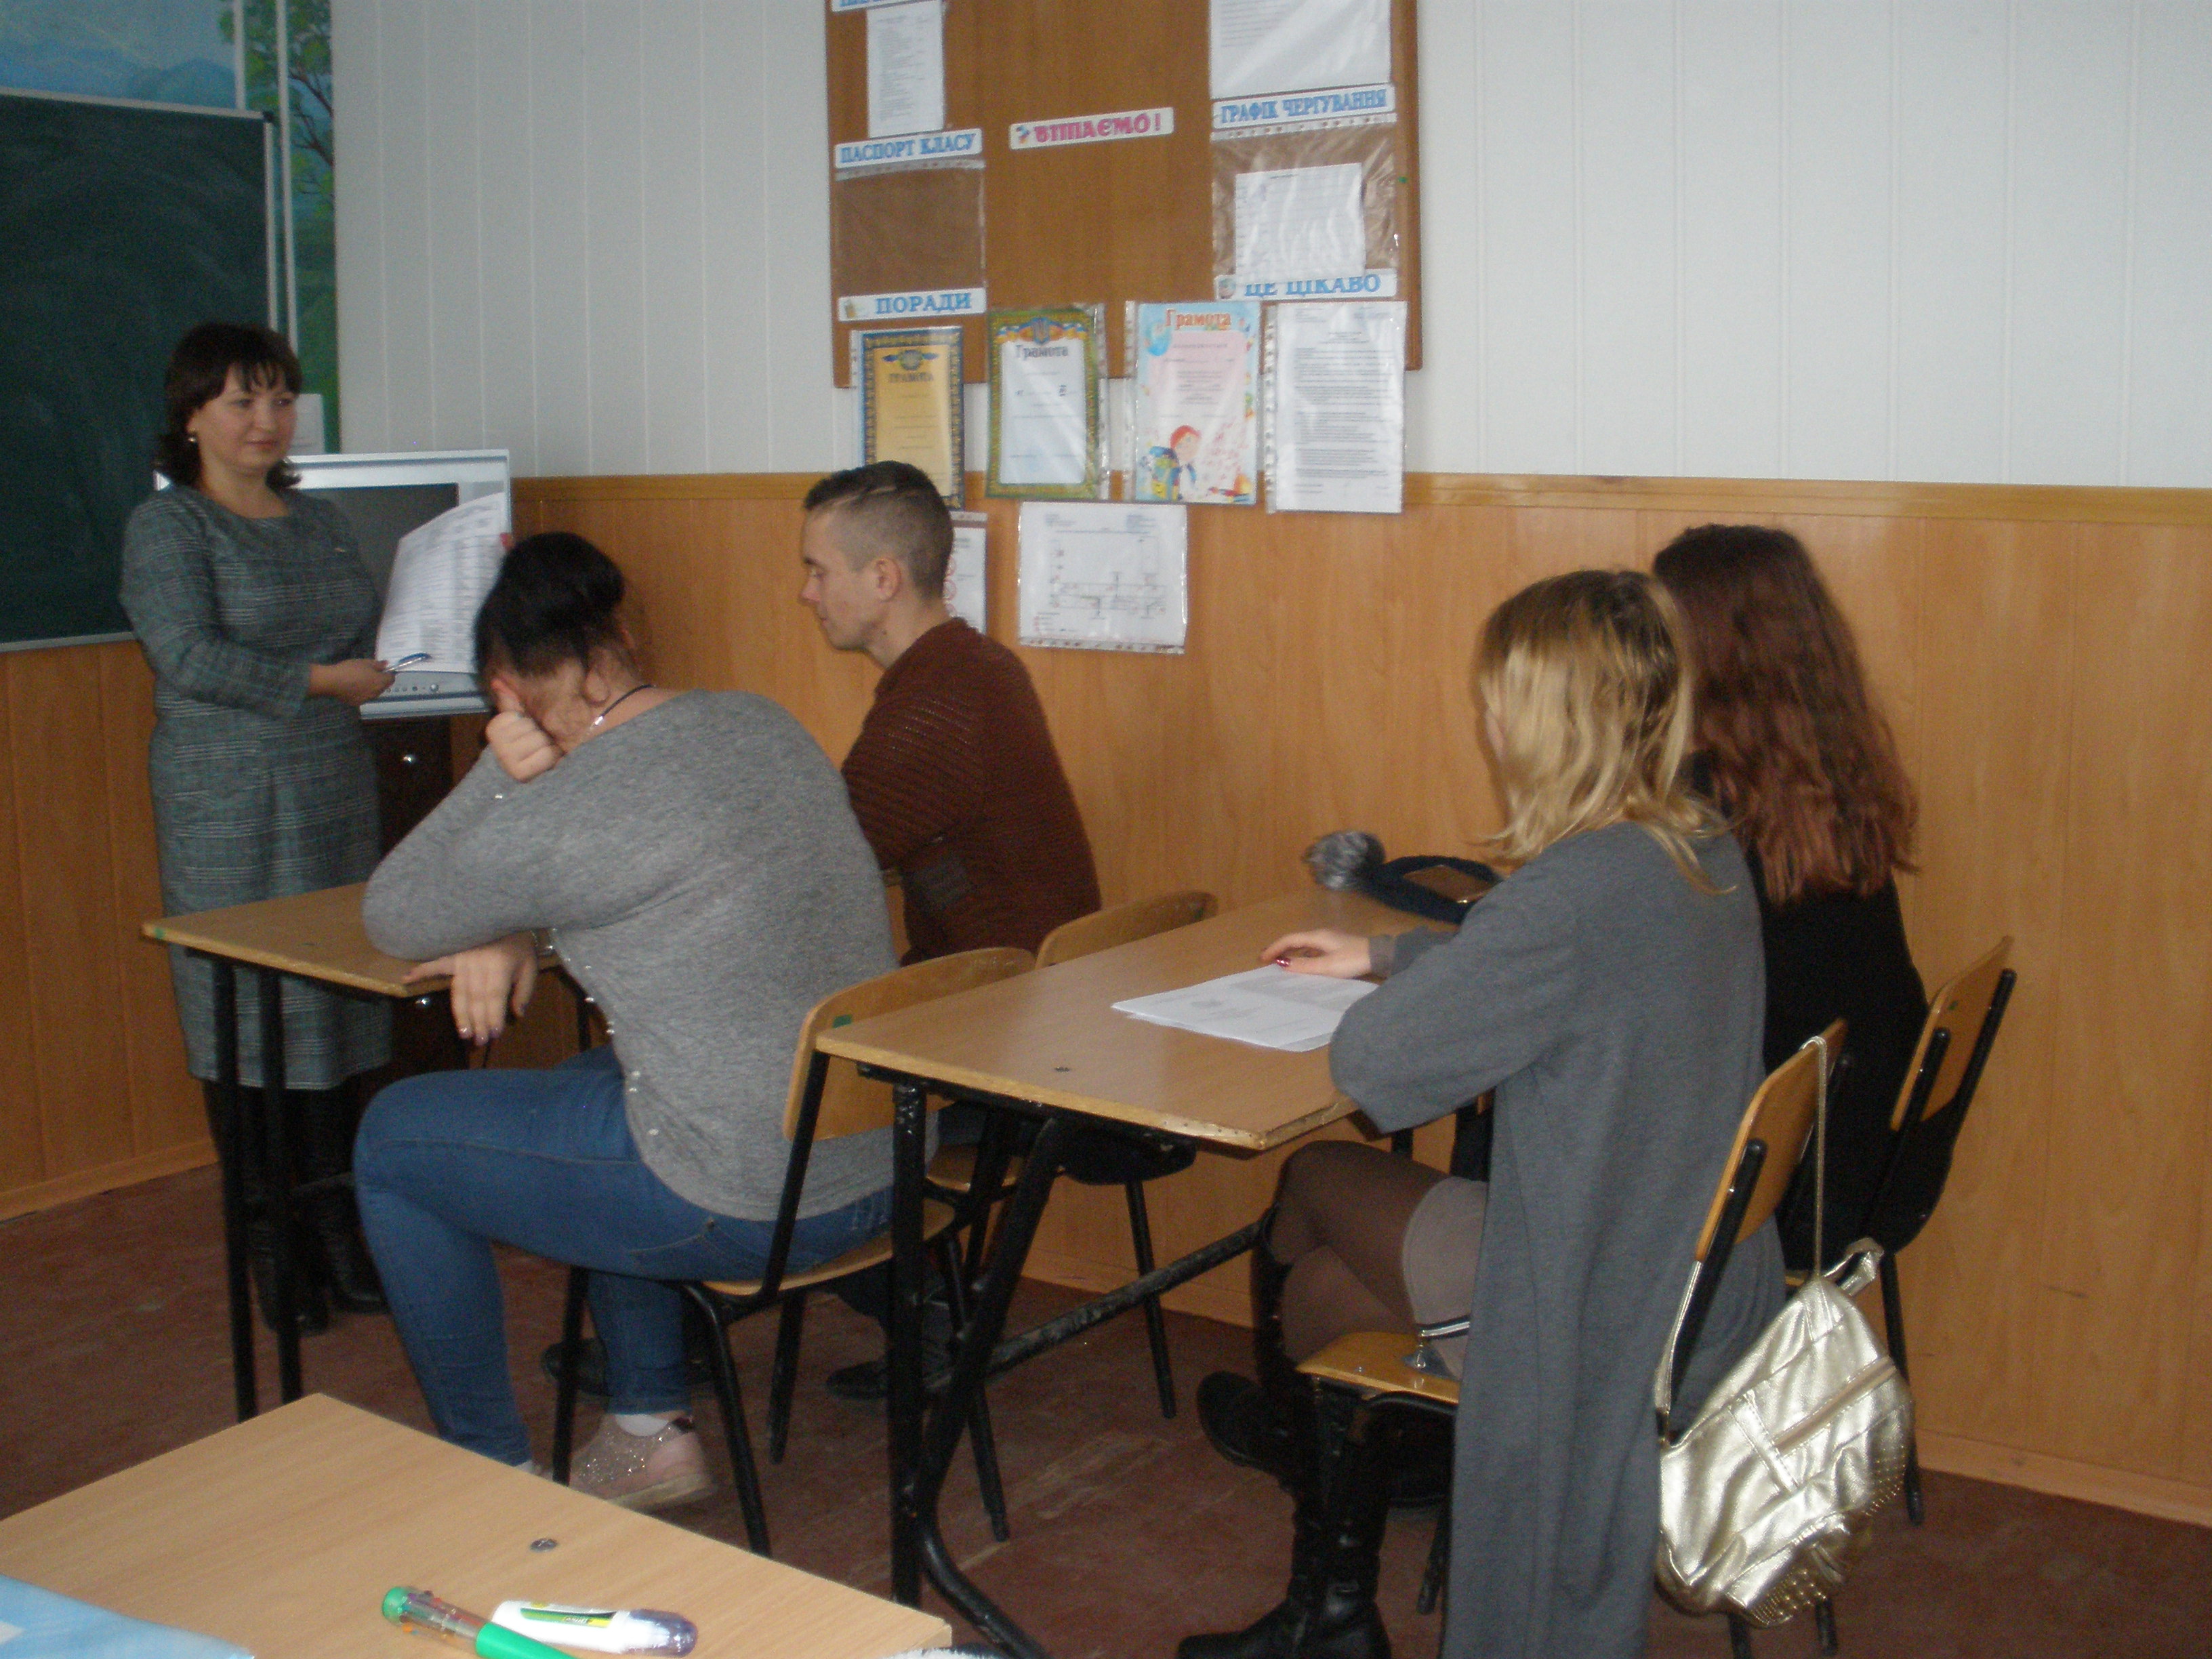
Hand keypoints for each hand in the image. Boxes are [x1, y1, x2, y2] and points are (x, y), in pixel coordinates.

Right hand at [308, 658, 394, 705]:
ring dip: (371, 688)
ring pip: (374, 693)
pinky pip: (364, 697)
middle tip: (370, 673)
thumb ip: (378, 664)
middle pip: (383, 687)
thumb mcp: (365, 662)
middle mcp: (376, 693)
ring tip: (361, 680)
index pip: (391, 679)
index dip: (388, 673)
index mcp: (380, 682)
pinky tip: (353, 687)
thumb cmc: (350, 669)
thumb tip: (387, 665)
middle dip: (380, 681)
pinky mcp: (357, 703)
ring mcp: (367, 699)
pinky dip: (362, 693)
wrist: (332, 681)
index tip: (382, 669)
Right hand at [404, 932, 538, 1045]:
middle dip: (478, 1022)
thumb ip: (524, 990)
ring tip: (462, 1032)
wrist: (505, 914)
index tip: (495, 1034)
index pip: (494, 996)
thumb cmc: (518, 942)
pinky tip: (406, 979)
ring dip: (460, 1013)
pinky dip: (420, 970)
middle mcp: (478, 964)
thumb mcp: (530, 964)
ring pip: (458, 991)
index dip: (493, 1016)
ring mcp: (463, 959)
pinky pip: (435, 963)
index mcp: (499, 966)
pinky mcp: (452, 953)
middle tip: (479, 1041)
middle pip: (476, 998)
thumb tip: (517, 1014)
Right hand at [485, 681, 559, 781]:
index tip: (527, 732)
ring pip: (539, 740)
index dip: (530, 722)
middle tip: (537, 745)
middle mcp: (496, 745)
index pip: (518, 714)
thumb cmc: (531, 745)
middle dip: (540, 735)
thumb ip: (511, 700)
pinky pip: (545, 755)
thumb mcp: (522, 720)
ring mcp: (506, 760)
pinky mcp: (519, 774)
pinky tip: (546, 763)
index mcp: (495, 729)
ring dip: (547, 747)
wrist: (536, 780)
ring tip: (542, 753)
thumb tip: (497, 680)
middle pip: (531, 726)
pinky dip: (550, 758)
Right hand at [1259, 929, 1372, 978]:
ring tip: (1281, 965)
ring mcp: (1328, 941)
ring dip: (1290, 953)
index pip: (1289, 940)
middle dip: (1279, 950)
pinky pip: (1312, 950)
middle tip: (1266, 961)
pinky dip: (1302, 956)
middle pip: (1294, 940)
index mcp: (1317, 937)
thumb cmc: (1352, 960)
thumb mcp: (1327, 966)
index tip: (1262, 959)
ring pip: (1303, 946)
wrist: (1379, 956)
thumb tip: (1283, 964)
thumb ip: (1304, 966)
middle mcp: (1320, 935)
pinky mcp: (1335, 947)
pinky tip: (1302, 966)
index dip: (1274, 948)